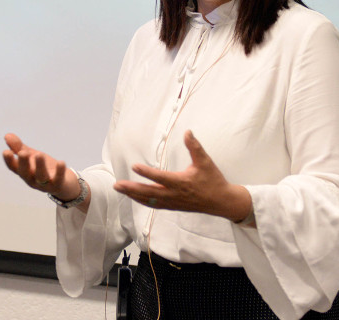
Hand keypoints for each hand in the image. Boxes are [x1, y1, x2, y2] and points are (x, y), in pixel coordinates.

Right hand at [2, 133, 81, 202]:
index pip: (14, 168)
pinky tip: (61, 162)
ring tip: (39, 154)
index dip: (9, 161)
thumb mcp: (31, 156)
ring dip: (40, 166)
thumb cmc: (42, 167)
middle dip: (23, 163)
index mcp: (24, 171)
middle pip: (25, 173)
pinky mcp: (57, 185)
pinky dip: (59, 172)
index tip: (6, 152)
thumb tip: (7, 135)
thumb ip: (19, 147)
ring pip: (41, 176)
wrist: (63, 182)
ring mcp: (44, 184)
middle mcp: (32, 179)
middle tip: (22, 152)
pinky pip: (58, 179)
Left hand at [112, 130, 251, 222]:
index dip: (147, 173)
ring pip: (149, 200)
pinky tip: (133, 197)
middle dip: (132, 189)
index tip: (134, 167)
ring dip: (133, 195)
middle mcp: (175, 194)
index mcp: (182, 182)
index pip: (161, 178)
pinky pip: (154, 205)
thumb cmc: (213, 180)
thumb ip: (195, 146)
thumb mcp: (205, 161)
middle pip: (149, 193)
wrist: (221, 201)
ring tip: (119, 189)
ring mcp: (173, 202)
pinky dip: (142, 201)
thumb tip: (187, 132)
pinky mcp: (173, 206)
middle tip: (117, 185)